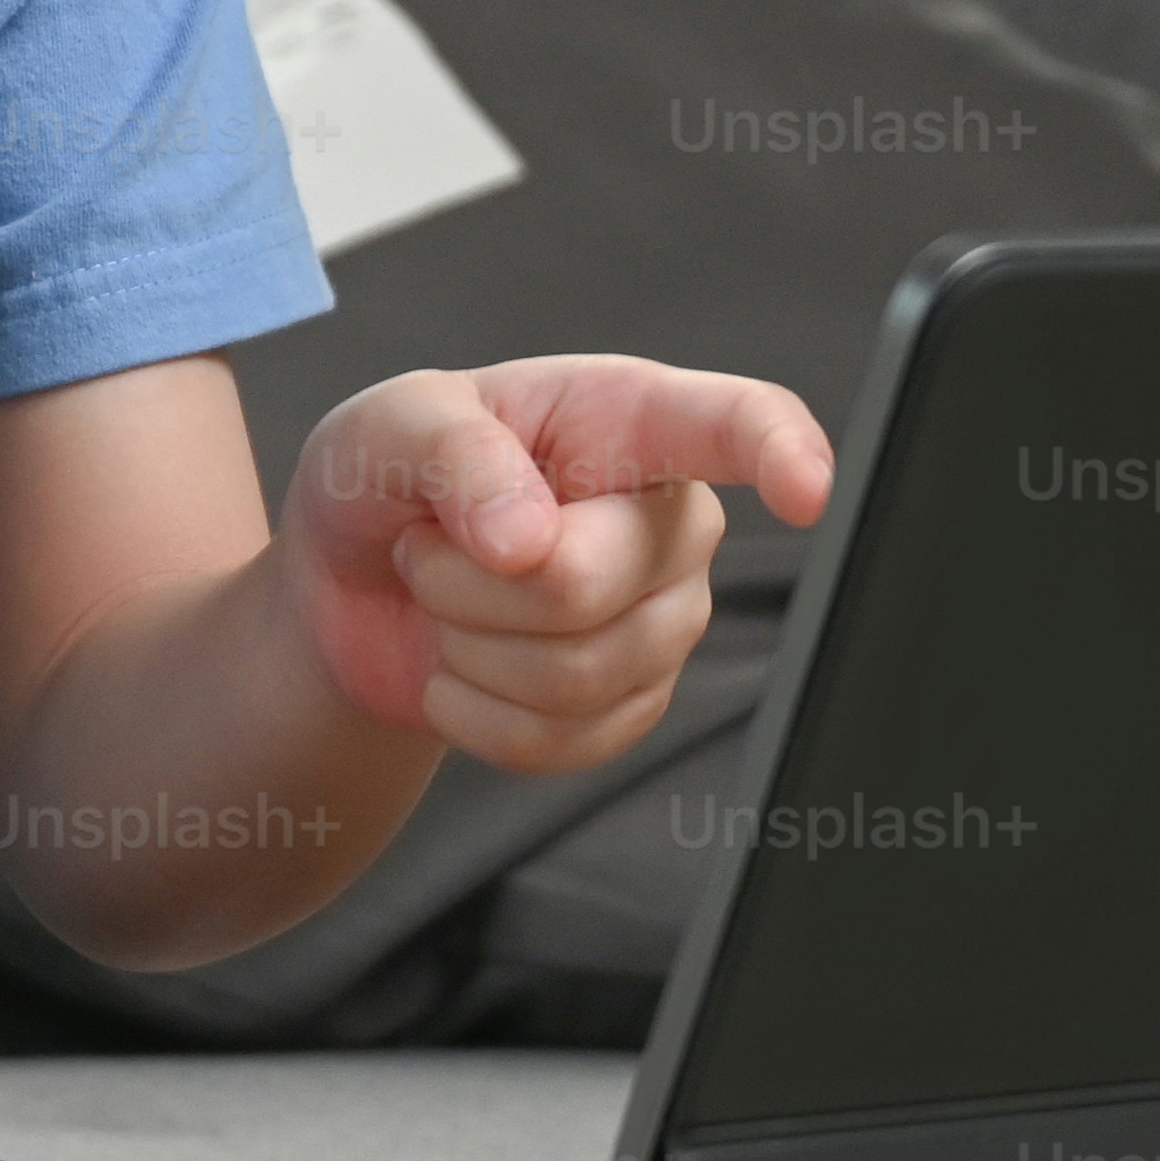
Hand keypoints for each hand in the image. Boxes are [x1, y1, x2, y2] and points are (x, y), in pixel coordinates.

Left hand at [286, 357, 838, 772]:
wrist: (355, 586)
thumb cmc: (387, 478)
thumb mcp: (388, 428)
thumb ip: (452, 458)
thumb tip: (530, 542)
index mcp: (628, 418)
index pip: (737, 423)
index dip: (782, 452)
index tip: (804, 491)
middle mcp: (670, 520)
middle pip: (588, 584)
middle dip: (466, 582)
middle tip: (427, 548)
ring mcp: (663, 618)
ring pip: (575, 673)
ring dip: (466, 647)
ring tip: (446, 600)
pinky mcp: (633, 703)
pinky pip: (561, 742)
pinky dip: (474, 717)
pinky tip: (459, 670)